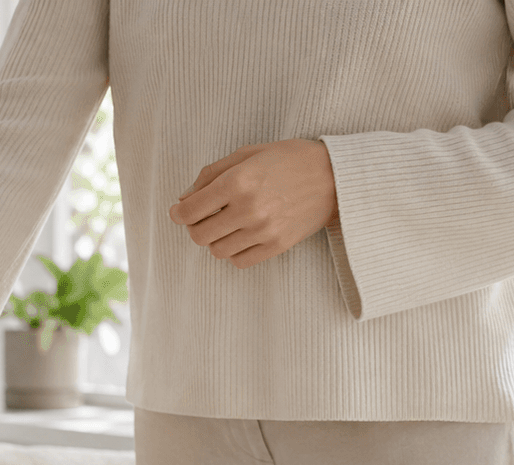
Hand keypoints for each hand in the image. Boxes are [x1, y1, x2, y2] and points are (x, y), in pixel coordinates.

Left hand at [168, 139, 337, 268]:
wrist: (335, 177)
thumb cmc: (289, 160)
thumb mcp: (248, 153)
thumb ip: (211, 174)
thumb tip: (183, 199)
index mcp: (238, 181)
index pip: (189, 211)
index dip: (179, 213)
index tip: (179, 211)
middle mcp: (248, 209)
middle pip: (199, 235)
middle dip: (195, 227)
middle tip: (203, 218)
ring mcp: (264, 231)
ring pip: (217, 251)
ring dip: (215, 239)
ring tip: (226, 224)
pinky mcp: (277, 246)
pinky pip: (239, 261)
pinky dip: (234, 251)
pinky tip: (241, 236)